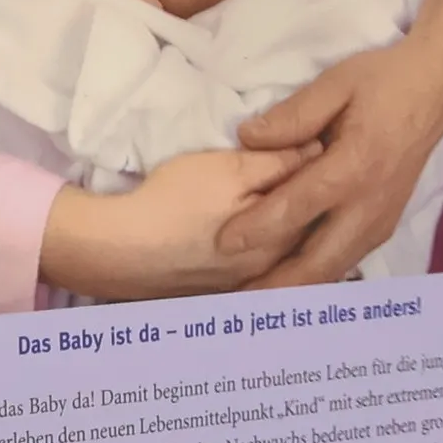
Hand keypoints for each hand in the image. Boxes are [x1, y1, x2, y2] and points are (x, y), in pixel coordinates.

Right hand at [39, 145, 318, 300]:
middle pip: (304, 235)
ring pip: (280, 255)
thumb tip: (319, 150)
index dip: (325, 174)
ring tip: (282, 202)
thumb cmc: (174, 201)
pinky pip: (255, 270)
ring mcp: (243, 288)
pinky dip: (261, 251)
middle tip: (308, 172)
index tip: (325, 149)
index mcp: (280, 242)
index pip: (320, 204)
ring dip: (287, 231)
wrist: (117, 249)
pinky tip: (253, 235)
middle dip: (311, 206)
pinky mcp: (217, 293)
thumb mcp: (229, 169)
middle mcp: (270, 273)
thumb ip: (278, 162)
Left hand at [222, 45, 442, 287]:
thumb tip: (247, 137)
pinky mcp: (382, 228)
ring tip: (254, 304)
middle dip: (276, 286)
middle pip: (317, 261)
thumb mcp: (336, 84)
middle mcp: (367, 206)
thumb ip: (292, 116)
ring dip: (294, 290)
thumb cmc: (384, 82)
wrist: (435, 91)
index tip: (224, 243)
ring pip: (332, 271)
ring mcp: (378, 223)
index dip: (258, 227)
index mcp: (352, 168)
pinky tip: (286, 285)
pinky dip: (313, 279)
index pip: (296, 207)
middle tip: (236, 302)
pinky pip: (343, 262)